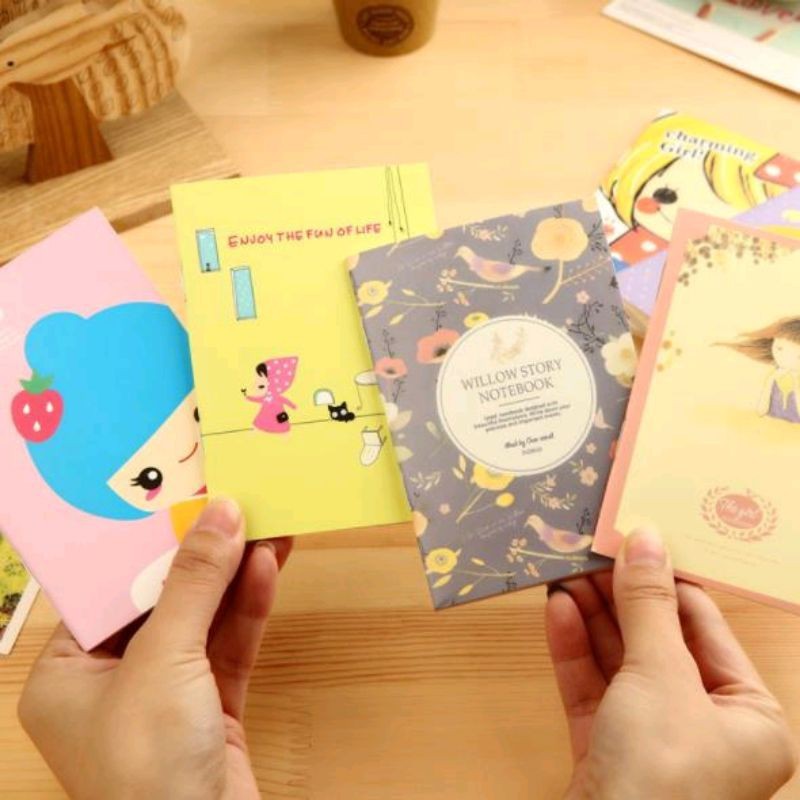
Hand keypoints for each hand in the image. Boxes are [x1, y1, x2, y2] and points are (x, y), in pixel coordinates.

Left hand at [19, 498, 291, 799]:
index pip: (109, 588)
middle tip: (235, 505)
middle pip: (163, 598)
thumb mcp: (163, 661)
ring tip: (267, 525)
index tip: (182, 498)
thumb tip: (222, 512)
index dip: (147, 541)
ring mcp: (166, 695)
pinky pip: (229, 646)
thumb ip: (194, 583)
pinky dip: (248, 609)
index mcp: (68, 673)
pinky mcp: (212, 707)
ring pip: (204, 619)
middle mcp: (112, 681)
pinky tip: (268, 569)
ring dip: (235, 575)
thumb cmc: (147, 766)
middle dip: (202, 554)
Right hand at [546, 529, 796, 799]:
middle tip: (590, 548)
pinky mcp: (606, 752)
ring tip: (565, 568)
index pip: (706, 626)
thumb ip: (649, 606)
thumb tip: (645, 538)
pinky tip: (557, 609)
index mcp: (749, 716)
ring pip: (619, 662)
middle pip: (657, 641)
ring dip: (592, 616)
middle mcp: (705, 728)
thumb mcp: (660, 674)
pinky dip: (574, 650)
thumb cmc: (663, 772)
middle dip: (620, 595)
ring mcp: (652, 741)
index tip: (635, 536)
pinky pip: (592, 690)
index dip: (669, 577)